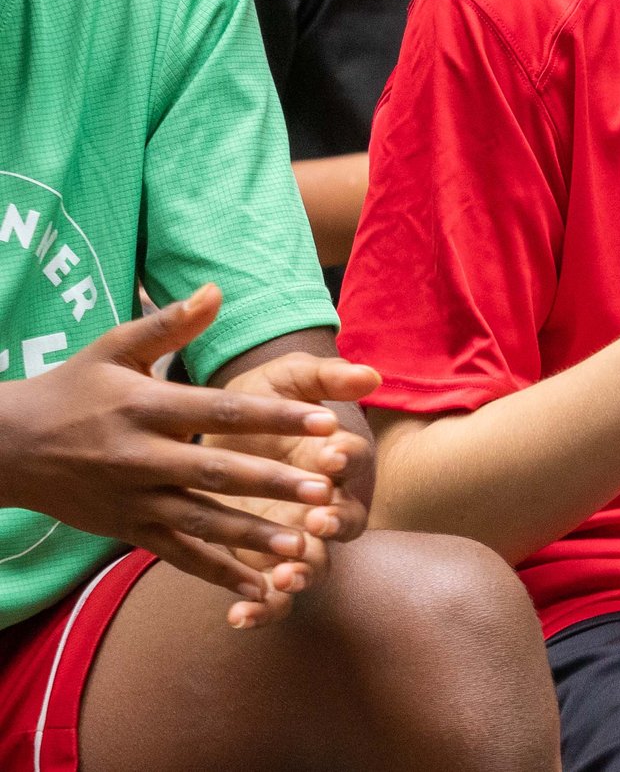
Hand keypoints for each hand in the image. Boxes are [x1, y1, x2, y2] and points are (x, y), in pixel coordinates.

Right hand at [0, 287, 353, 621]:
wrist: (6, 446)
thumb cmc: (71, 387)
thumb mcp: (113, 346)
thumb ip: (169, 324)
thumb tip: (217, 290)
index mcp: (146, 407)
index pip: (219, 412)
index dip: (272, 418)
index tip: (322, 421)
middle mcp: (141, 457)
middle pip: (216, 472)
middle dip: (272, 484)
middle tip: (325, 491)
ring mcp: (133, 499)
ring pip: (201, 522)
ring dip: (252, 537)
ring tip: (303, 546)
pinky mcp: (126, 530)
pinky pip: (178, 556)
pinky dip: (218, 575)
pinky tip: (261, 590)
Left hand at [198, 350, 380, 628]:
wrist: (226, 427)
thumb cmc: (266, 398)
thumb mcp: (291, 377)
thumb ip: (327, 376)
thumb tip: (370, 375)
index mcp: (336, 456)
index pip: (353, 458)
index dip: (346, 458)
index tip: (331, 454)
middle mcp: (326, 501)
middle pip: (347, 520)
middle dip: (336, 523)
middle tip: (318, 520)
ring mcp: (297, 535)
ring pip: (316, 563)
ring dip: (304, 571)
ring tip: (285, 577)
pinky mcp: (264, 560)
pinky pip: (272, 595)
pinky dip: (262, 608)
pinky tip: (238, 616)